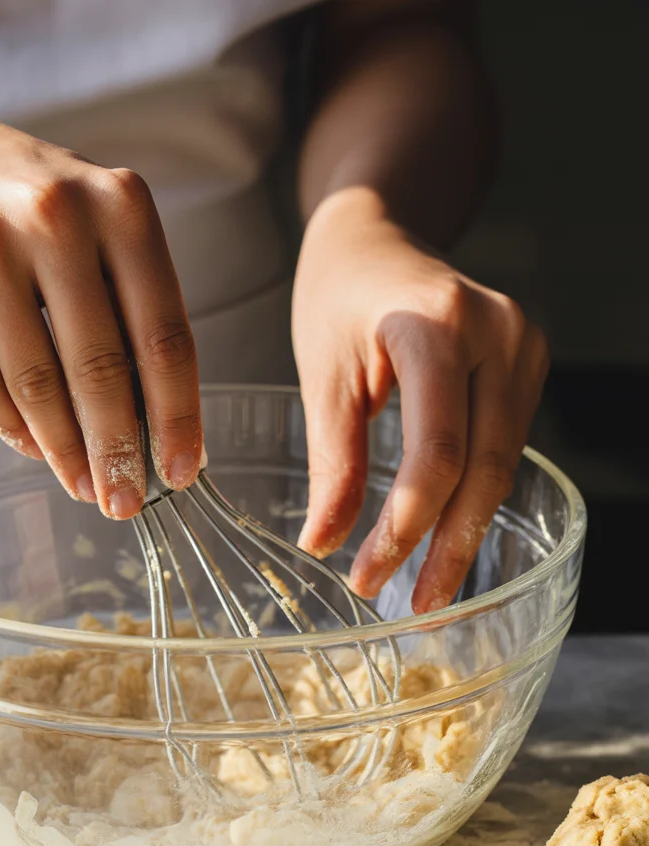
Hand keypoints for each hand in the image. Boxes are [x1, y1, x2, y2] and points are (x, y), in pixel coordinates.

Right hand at [0, 90, 201, 517]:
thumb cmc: (30, 202)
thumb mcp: (99, 222)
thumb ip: (135, 305)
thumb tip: (162, 424)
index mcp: (120, 205)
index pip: (164, 335)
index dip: (177, 415)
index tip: (181, 472)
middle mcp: (53, 218)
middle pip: (100, 369)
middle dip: (118, 451)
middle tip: (126, 502)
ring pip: (37, 384)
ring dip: (65, 451)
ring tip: (83, 486)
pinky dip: (12, 427)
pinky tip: (35, 450)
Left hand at [292, 187, 548, 612]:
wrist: (376, 234)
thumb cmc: (337, 296)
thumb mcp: (321, 375)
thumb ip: (331, 461)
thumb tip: (325, 547)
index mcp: (435, 324)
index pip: (436, 450)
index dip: (405, 525)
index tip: (367, 577)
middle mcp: (497, 330)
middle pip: (484, 466)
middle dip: (447, 545)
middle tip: (415, 609)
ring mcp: (523, 342)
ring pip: (503, 463)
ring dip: (464, 529)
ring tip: (427, 587)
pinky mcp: (527, 361)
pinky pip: (505, 443)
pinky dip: (474, 494)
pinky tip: (447, 535)